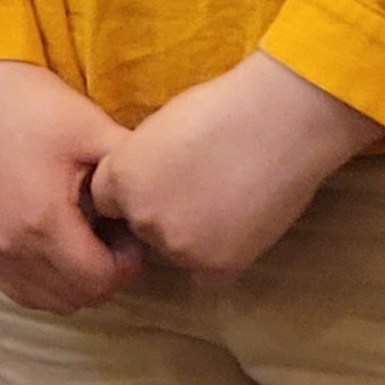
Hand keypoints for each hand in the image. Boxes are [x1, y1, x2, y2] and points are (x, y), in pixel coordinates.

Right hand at [0, 60, 142, 316]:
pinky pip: (20, 290)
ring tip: (86, 239)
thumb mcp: (91, 128)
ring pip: (49, 301)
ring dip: (77, 281)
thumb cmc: (32, 103)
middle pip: (77, 297)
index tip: (131, 231)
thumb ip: (133, 167)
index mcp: (44, 220)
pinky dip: (46, 282)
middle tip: (115, 233)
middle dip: (107, 274)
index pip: (100, 280)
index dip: (127, 264)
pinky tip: (57, 247)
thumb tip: (166, 193)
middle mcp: (13, 246)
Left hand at [83, 54, 377, 288]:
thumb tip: (145, 182)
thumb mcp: (161, 126)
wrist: (277, 122)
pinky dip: (220, 257)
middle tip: (198, 188)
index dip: (133, 190)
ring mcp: (180, 247)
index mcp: (122, 178)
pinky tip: (237, 228)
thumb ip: (142, 163)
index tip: (157, 181)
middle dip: (161, 212)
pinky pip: (209, 276)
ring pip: (175, 250)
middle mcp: (143, 217)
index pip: (107, 200)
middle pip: (141, 226)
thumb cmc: (223, 108)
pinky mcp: (218, 267)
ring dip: (192, 236)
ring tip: (226, 201)